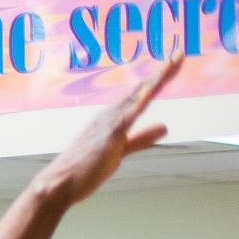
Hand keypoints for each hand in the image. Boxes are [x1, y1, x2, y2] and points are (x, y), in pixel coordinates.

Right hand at [29, 56, 179, 208]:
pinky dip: (141, 100)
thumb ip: (142, 138)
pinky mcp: (109, 135)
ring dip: (156, 78)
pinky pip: (129, 114)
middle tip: (180, 53)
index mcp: (113, 118)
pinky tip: (152, 88)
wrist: (58, 185)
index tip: (175, 63)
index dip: (159, 79)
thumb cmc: (84, 170)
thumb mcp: (120, 151)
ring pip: (138, 96)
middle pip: (142, 89)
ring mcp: (109, 123)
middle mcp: (110, 115)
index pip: (141, 95)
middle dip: (162, 71)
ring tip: (173, 61)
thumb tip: (165, 127)